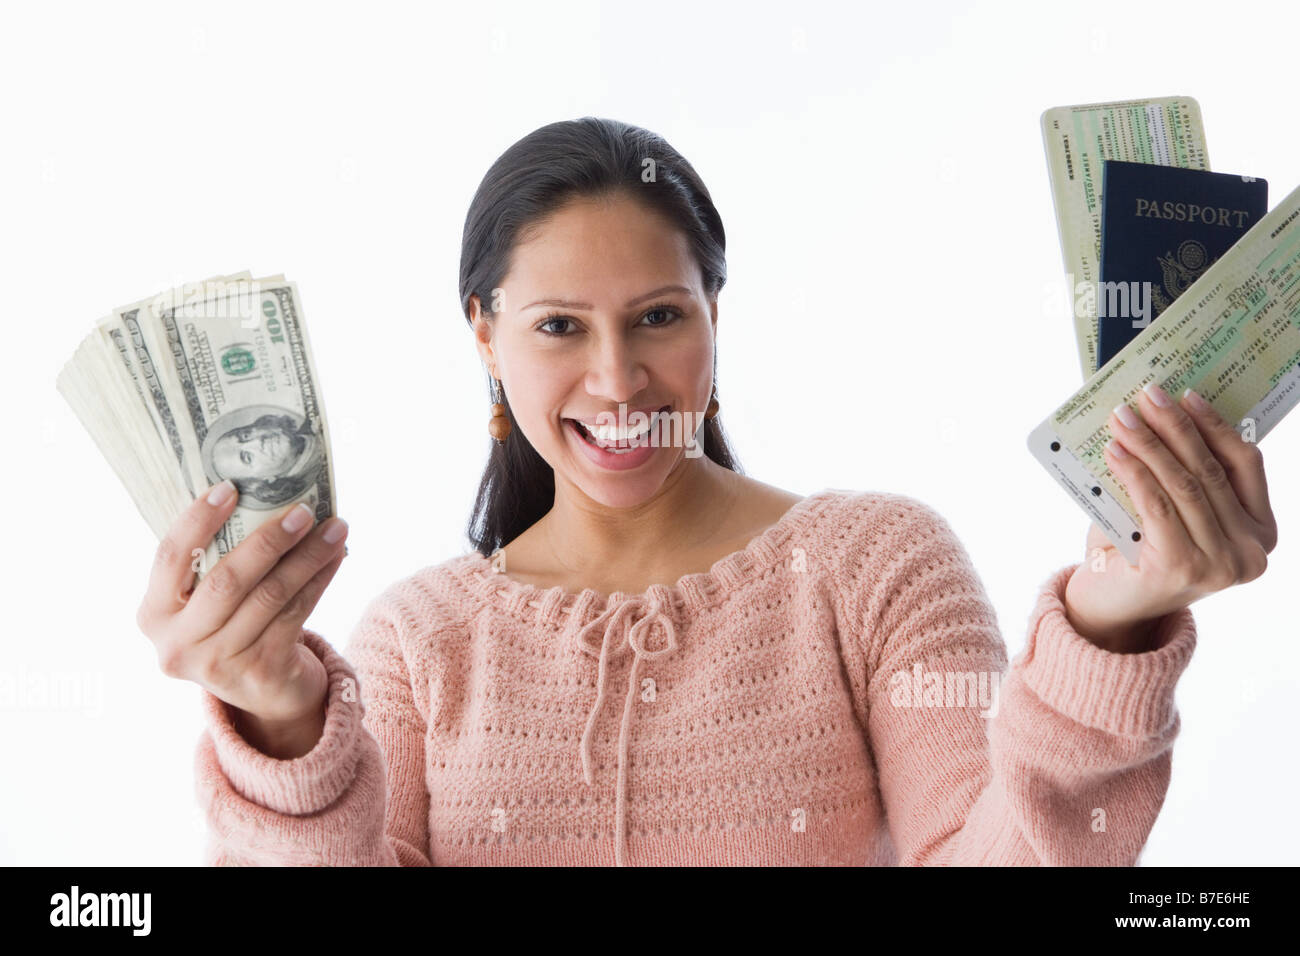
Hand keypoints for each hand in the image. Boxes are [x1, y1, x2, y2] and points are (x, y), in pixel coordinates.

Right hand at [136, 479, 348, 725]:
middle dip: (268, 541)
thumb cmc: (234, 626)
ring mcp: (218, 663)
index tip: (230, 487)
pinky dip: (318, 581)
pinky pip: (295, 615)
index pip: (170, 557)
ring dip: (306, 558)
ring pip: (269, 597)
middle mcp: (178, 644)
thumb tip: (261, 496)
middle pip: (227, 580)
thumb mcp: (207, 602)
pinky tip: (335, 558)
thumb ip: (214, 562)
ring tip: (333, 529)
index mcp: (153, 614)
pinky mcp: (260, 672)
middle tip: (303, 511)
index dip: (198, 520)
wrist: (265, 693)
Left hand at [1063, 382, 1276, 652]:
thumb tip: (1163, 412)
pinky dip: (1135, 471)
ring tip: (1123, 418)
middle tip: (1147, 395)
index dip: (1216, 426)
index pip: (1246, 465)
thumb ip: (1183, 474)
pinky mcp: (1182, 567)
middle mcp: (1250, 552)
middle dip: (1176, 427)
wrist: (1110, 607)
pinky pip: (1157, 504)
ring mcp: (1220, 564)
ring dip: (1150, 444)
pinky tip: (1116, 450)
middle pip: (1211, 471)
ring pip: (1184, 485)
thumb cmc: (1140, 551)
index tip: (1187, 395)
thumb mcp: (1173, 510)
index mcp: (1261, 533)